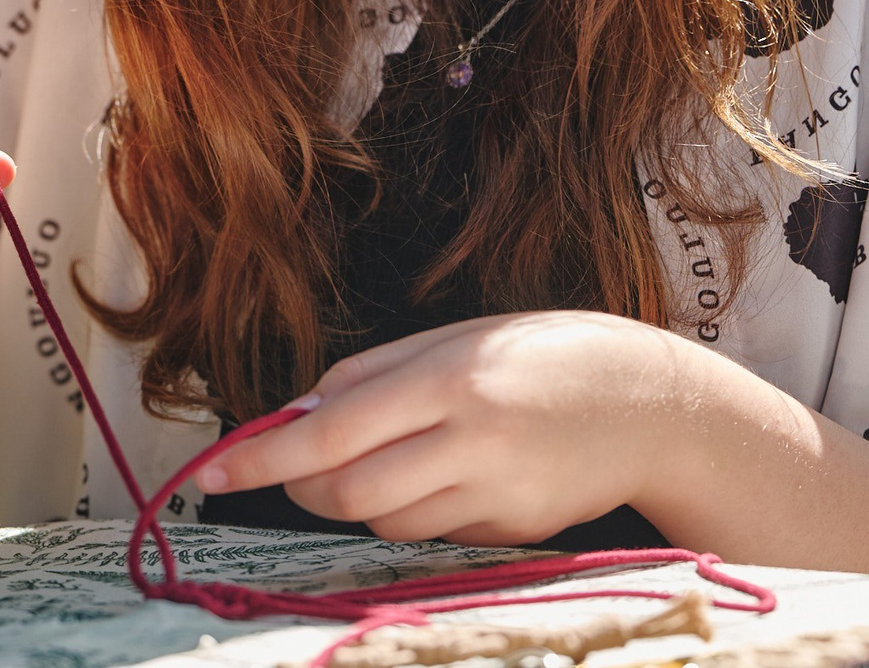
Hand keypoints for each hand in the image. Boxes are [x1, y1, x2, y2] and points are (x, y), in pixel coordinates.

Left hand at [195, 310, 705, 545]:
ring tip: (400, 453)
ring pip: (383, 522)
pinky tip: (450, 474)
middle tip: (301, 462)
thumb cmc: (553, 354)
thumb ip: (378, 373)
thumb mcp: (465, 336)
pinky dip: (414, 511)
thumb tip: (297, 413)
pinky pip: (431, 533)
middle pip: (346, 491)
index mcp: (454, 377)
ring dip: (361, 498)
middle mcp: (473, 439)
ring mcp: (496, 493)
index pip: (332, 431)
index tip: (212, 470)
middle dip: (305, 485)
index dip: (262, 456)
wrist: (656, 404)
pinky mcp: (512, 530)